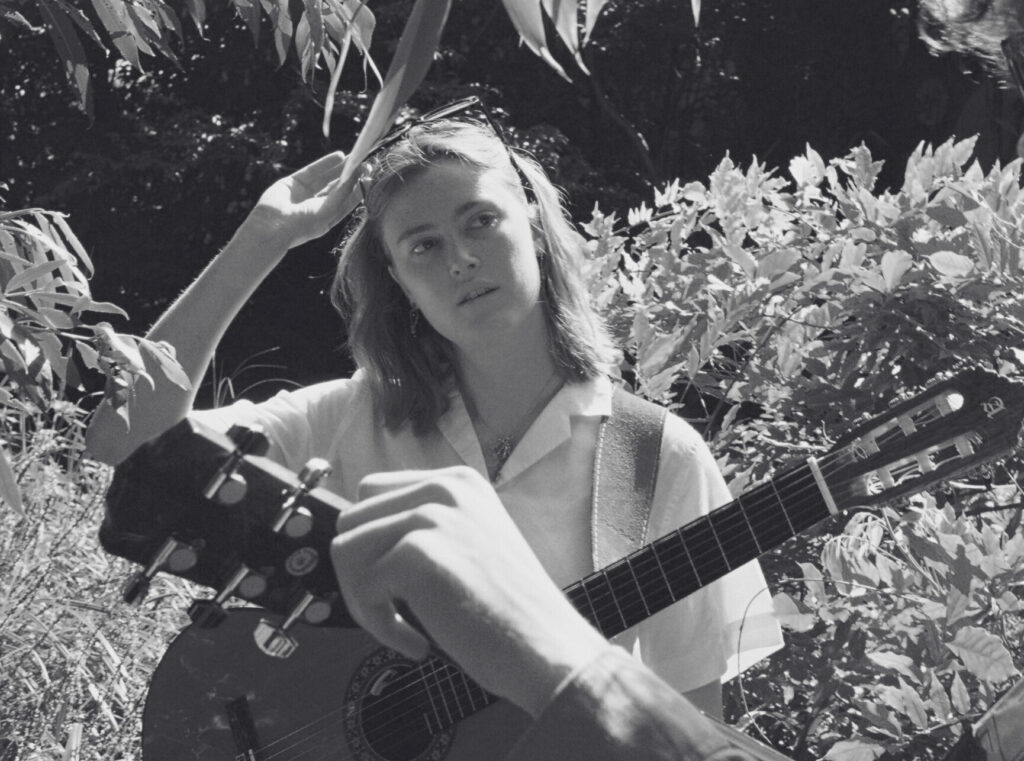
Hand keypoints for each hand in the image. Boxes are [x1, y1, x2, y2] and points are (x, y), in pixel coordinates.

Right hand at [242, 152, 360, 250]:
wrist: (272, 226)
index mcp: (328, 218)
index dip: (359, 188)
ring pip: (326, 177)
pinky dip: (325, 163)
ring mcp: (305, 194)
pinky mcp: (293, 183)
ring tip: (355, 156)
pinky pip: (313, 170)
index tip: (371, 177)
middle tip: (366, 162)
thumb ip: (342, 193)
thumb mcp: (328, 210)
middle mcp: (317, 206)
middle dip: (352, 176)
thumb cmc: (303, 225)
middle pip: (338, 188)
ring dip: (341, 167)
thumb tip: (356, 177)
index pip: (347, 201)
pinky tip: (339, 156)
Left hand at [330, 466, 609, 716]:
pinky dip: (380, 627)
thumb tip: (356, 541)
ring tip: (405, 627)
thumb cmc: (509, 613)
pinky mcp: (417, 552)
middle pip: (351, 519)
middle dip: (361, 571)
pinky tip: (418, 642)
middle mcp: (444, 488)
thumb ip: (424, 527)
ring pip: (345, 551)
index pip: (372, 494)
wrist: (547, 649)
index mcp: (458, 482)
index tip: (398, 585)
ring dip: (364, 599)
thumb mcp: (470, 543)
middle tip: (397, 611)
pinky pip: (360, 590)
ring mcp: (431, 516)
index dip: (373, 545)